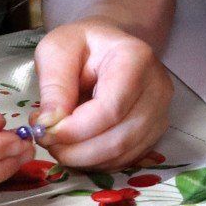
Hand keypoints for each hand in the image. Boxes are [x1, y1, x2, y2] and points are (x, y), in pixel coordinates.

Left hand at [32, 20, 171, 169]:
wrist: (110, 45)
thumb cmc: (82, 44)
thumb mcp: (57, 50)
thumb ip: (54, 84)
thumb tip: (50, 124)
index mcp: (135, 58)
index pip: (110, 109)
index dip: (75, 129)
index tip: (44, 131)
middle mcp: (157, 87)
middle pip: (119, 138)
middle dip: (76, 150)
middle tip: (45, 140)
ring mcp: (161, 112)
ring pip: (123, 154)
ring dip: (84, 159)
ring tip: (58, 142)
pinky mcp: (156, 131)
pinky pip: (126, 159)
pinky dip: (97, 161)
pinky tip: (78, 146)